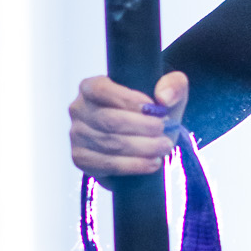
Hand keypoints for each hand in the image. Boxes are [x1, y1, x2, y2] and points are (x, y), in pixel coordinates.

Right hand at [69, 70, 188, 179]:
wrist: (141, 140)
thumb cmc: (151, 112)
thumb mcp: (166, 94)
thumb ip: (173, 85)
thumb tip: (163, 98)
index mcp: (91, 87)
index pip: (102, 90)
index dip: (129, 100)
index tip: (155, 108)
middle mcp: (78, 110)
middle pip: (110, 120)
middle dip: (142, 127)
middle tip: (165, 131)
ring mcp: (76, 135)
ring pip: (110, 144)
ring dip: (142, 147)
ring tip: (164, 147)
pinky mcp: (81, 159)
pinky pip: (107, 164)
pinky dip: (133, 165)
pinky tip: (152, 163)